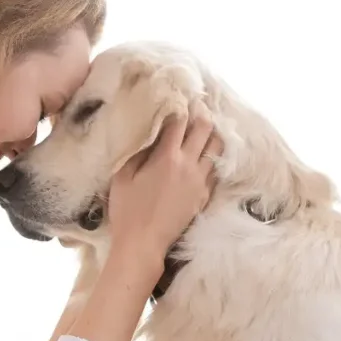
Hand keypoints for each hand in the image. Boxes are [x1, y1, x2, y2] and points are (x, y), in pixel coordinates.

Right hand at [108, 103, 222, 266]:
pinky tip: (207, 153)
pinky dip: (213, 156)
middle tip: (196, 105)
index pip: (180, 122)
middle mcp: (189, 165)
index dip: (180, 106)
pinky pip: (216, 169)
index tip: (177, 97)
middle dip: (201, 114)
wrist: (144, 243)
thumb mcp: (123, 176)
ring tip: (205, 126)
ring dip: (212, 133)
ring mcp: (200, 181)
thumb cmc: (127, 210)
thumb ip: (137, 151)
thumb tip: (147, 133)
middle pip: (205, 129)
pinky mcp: (205, 196)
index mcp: (167, 157)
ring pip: (217, 148)